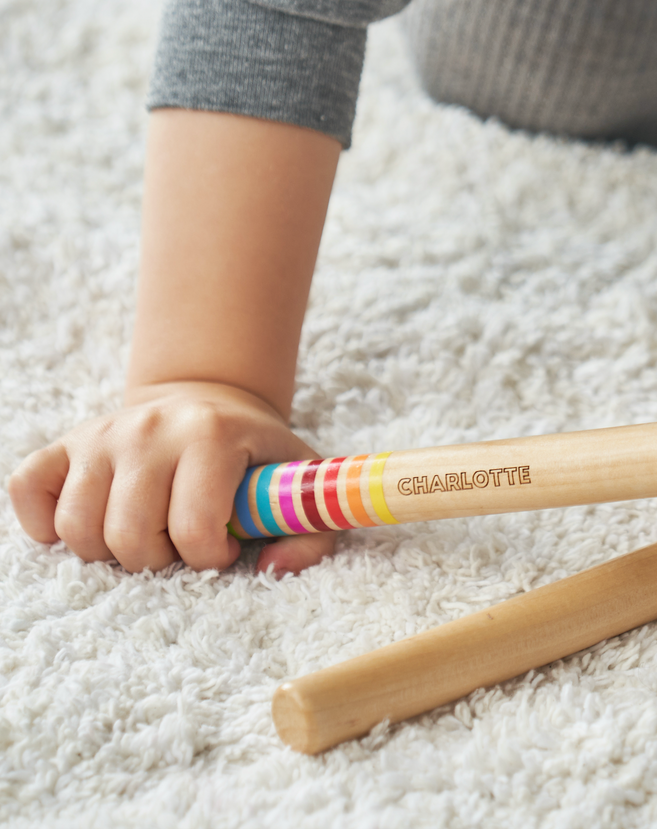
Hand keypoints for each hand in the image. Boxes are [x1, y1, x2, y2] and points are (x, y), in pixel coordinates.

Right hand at [8, 380, 338, 575]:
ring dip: (111, 551)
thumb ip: (312, 533)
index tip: (225, 548)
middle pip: (129, 538)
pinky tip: (95, 520)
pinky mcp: (66, 443)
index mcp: (211, 435)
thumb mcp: (300, 483)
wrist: (210, 402)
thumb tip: (272, 569)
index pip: (194, 531)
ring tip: (147, 532)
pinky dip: (48, 523)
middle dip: (158, 560)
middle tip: (181, 544)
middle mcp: (149, 429)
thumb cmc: (255, 456)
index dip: (210, 558)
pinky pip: (28, 491)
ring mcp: (102, 434)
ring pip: (77, 529)